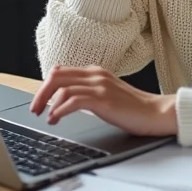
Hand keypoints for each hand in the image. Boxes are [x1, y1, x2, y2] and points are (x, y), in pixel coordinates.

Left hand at [30, 65, 177, 137]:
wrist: (157, 113)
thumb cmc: (134, 109)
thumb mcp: (106, 96)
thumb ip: (88, 94)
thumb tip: (65, 102)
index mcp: (95, 72)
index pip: (61, 71)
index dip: (45, 86)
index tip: (40, 102)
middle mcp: (96, 75)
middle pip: (57, 75)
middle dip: (40, 93)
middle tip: (35, 109)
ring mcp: (100, 86)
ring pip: (62, 87)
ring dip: (47, 102)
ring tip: (45, 117)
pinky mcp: (104, 100)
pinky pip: (73, 100)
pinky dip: (59, 109)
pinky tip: (56, 119)